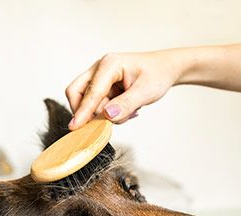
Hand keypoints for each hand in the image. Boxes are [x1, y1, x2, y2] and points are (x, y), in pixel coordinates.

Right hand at [66, 50, 188, 128]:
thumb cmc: (157, 74)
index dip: (83, 111)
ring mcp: (99, 77)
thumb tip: (107, 115)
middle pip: (77, 92)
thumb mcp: (146, 91)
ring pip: (87, 102)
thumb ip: (126, 104)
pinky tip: (124, 109)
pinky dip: (106, 112)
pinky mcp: (102, 87)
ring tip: (128, 110)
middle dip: (86, 111)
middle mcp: (100, 68)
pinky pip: (96, 105)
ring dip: (102, 113)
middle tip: (102, 123)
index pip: (91, 92)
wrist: (166, 69)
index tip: (75, 127)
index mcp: (110, 64)